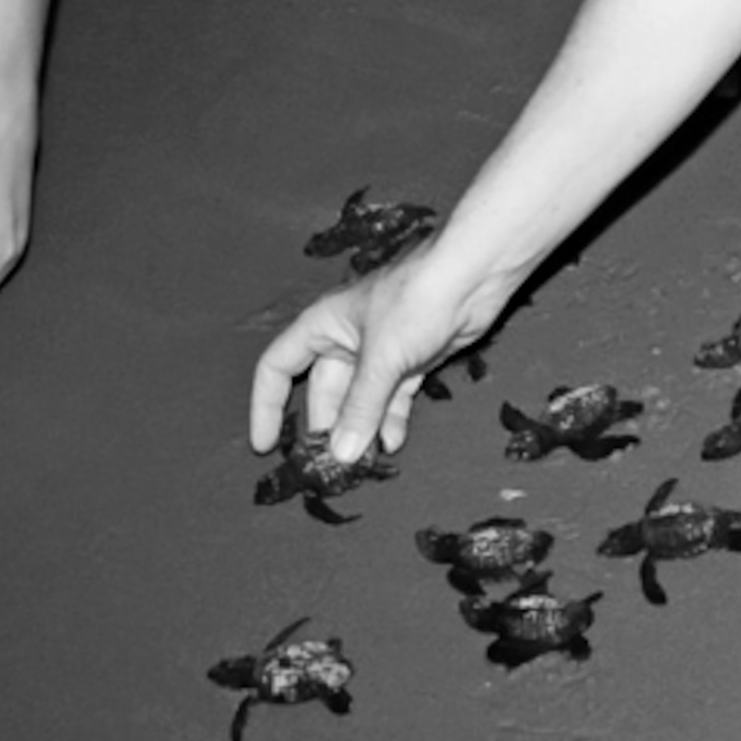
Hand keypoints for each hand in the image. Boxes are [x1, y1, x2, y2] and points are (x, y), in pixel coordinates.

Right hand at [249, 245, 520, 465]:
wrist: (474, 275)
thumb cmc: (417, 301)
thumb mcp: (381, 358)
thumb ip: (361, 407)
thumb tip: (340, 455)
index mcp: (323, 325)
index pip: (278, 367)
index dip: (266, 406)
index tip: (266, 445)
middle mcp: (346, 338)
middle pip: (323, 391)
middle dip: (326, 427)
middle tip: (329, 466)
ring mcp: (381, 350)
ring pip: (360, 398)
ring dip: (360, 428)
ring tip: (364, 463)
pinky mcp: (412, 359)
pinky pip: (392, 396)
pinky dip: (391, 418)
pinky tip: (393, 442)